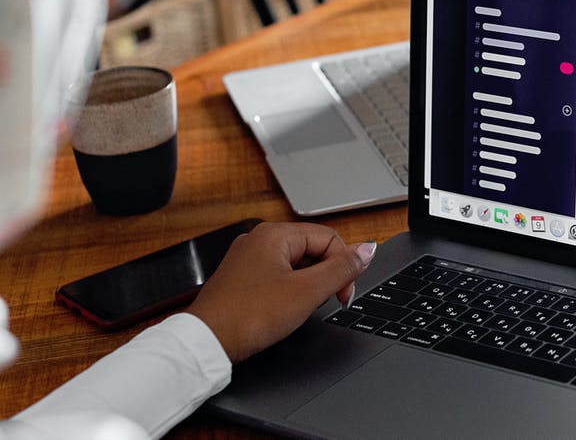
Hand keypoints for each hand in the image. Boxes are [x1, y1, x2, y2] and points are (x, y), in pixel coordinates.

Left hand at [187, 222, 375, 362]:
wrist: (207, 343)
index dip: (344, 266)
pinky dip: (289, 291)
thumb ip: (342, 268)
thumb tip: (368, 249)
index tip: (344, 294)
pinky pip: (278, 276)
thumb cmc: (248, 316)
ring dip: (308, 285)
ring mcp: (248, 259)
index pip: (329, 239)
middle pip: (313, 250)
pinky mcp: (242, 278)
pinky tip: (284, 310)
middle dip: (325, 277)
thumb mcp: (307, 292)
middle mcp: (258, 240)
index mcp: (273, 234)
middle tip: (325, 302)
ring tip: (299, 307)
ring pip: (296, 265)